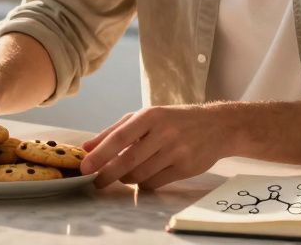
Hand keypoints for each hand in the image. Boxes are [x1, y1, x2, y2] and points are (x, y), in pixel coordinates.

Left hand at [80, 105, 235, 189]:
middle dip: (108, 174)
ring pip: (141, 175)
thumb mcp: (145, 117)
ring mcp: (176, 151)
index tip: (85, 166)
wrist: (216, 126)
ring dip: (127, 179)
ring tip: (124, 175)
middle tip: (96, 182)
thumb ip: (115, 130)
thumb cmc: (174, 120)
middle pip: (129, 160)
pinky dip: (144, 184)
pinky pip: (156, 183)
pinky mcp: (185, 168)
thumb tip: (87, 146)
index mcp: (150, 116)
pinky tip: (143, 177)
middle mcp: (164, 133)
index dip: (100, 154)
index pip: (120, 137)